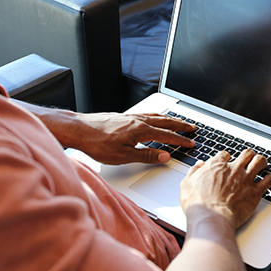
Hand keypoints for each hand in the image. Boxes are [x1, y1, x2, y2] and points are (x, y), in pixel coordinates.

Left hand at [30, 108, 195, 164]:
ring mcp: (130, 117)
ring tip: (178, 122)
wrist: (78, 130)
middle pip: (164, 121)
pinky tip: (154, 119)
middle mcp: (137, 120)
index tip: (191, 143)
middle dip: (180, 125)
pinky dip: (156, 116)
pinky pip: (146, 114)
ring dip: (169, 119)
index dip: (180, 140)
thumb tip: (164, 156)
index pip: (166, 135)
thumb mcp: (123, 156)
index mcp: (140, 130)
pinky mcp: (123, 116)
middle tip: (192, 128)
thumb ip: (146, 155)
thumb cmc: (97, 143)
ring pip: (155, 116)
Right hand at [180, 150, 270, 228]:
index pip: (224, 154)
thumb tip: (198, 165)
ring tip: (261, 163)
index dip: (225, 157)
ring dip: (261, 161)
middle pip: (246, 154)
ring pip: (259, 162)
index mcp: (216, 166)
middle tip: (248, 158)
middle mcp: (233, 169)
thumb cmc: (198, 203)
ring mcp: (246, 179)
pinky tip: (269, 179)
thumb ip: (194, 172)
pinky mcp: (254, 192)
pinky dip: (270, 179)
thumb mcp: (187, 184)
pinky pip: (268, 181)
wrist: (211, 217)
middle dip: (248, 155)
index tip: (226, 161)